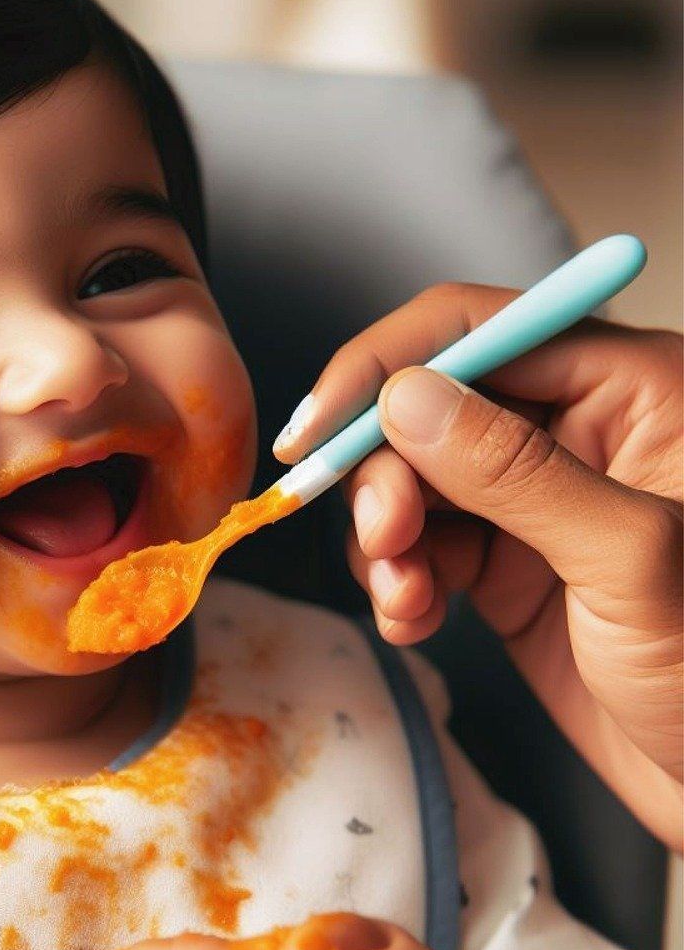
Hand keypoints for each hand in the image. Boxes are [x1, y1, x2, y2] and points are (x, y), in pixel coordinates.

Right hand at [273, 284, 682, 849]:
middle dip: (386, 472)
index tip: (317, 430)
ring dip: (384, 537)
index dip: (386, 369)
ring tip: (403, 597)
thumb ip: (514, 471)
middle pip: (430, 407)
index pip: (480, 330)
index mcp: (633, 389)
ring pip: (413, 480)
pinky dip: (398, 580)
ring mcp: (535, 501)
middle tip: (384, 537)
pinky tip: (413, 619)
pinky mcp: (506, 565)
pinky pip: (420, 547)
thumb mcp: (627, 561)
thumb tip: (405, 396)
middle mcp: (577, 430)